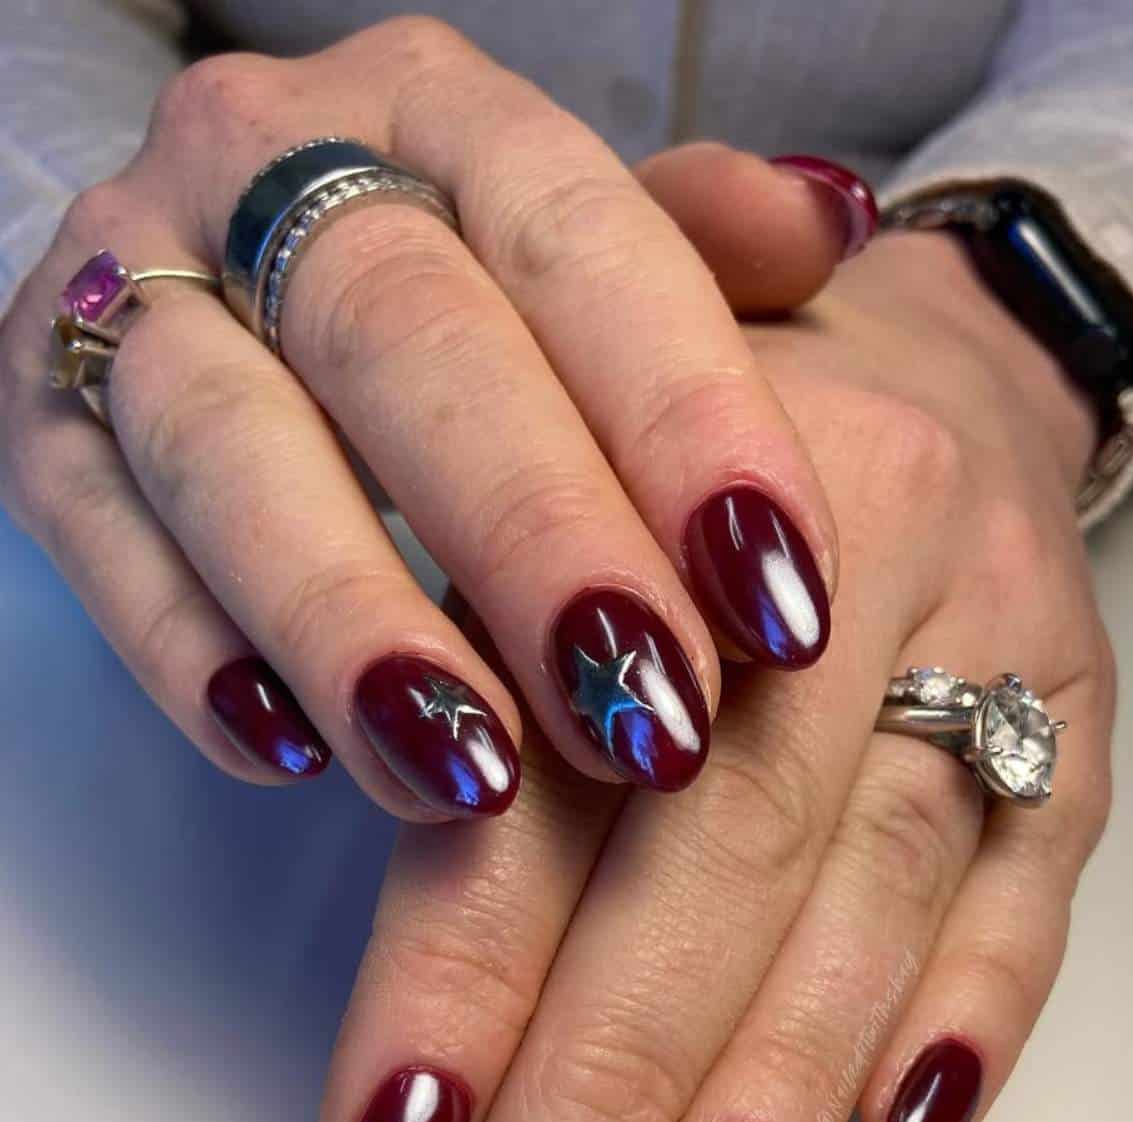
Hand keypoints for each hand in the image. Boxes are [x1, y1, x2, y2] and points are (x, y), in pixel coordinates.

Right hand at [0, 20, 860, 817]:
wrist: (224, 267)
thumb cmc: (460, 296)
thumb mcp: (585, 258)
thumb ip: (699, 252)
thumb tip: (828, 219)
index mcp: (440, 112)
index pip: (579, 234)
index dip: (688, 418)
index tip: (781, 594)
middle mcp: (267, 162)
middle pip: (405, 337)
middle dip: (535, 538)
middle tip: (645, 714)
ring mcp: (132, 282)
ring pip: (233, 443)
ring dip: (355, 621)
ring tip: (472, 774)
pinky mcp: (35, 413)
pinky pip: (95, 532)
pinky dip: (188, 650)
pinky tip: (288, 754)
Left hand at [318, 224, 1112, 1121]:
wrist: (913, 351)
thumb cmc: (666, 458)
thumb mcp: (525, 516)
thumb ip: (452, 690)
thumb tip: (403, 972)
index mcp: (658, 473)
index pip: (542, 773)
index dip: (458, 989)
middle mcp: (843, 554)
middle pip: (719, 851)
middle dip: (609, 1093)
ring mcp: (989, 638)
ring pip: (879, 893)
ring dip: (776, 1103)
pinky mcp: (1078, 717)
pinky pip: (1039, 879)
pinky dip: (972, 1020)